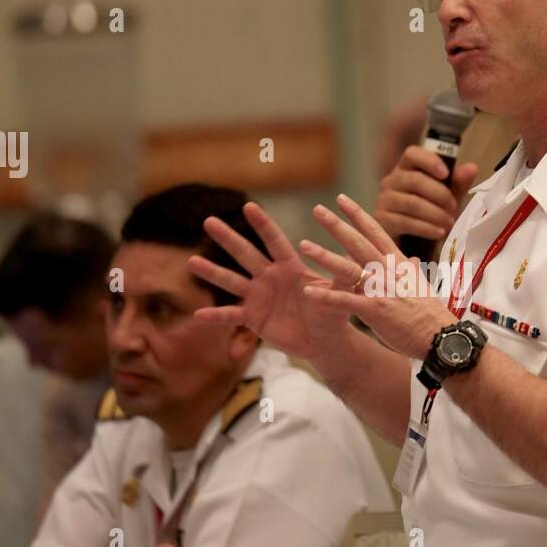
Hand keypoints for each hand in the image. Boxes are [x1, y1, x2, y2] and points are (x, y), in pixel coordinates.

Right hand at [189, 202, 357, 359]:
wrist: (323, 341)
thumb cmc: (332, 313)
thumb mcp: (338, 294)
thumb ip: (343, 278)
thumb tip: (356, 263)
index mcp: (289, 267)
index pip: (274, 241)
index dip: (262, 225)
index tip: (249, 205)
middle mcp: (270, 277)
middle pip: (246, 254)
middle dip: (228, 238)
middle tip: (208, 220)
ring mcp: (259, 297)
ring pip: (232, 281)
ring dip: (212, 272)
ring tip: (191, 261)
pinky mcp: (254, 318)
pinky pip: (232, 316)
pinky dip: (216, 316)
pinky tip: (198, 314)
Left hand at [300, 194, 452, 358]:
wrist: (441, 335)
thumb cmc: (430, 313)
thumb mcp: (420, 285)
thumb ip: (409, 271)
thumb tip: (410, 260)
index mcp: (397, 263)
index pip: (375, 231)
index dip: (357, 214)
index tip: (342, 199)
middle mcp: (387, 271)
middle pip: (358, 242)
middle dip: (337, 225)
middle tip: (317, 209)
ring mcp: (381, 289)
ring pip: (348, 268)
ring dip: (325, 256)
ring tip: (304, 245)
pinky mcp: (375, 310)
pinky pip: (345, 301)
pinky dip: (326, 296)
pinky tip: (308, 291)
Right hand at [374, 145, 478, 242]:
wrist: (411, 242)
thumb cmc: (430, 213)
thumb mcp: (448, 196)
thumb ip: (458, 182)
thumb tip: (472, 168)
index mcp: (407, 168)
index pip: (412, 153)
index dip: (429, 161)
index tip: (446, 174)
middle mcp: (391, 180)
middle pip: (414, 180)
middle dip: (439, 194)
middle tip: (454, 207)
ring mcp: (384, 200)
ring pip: (411, 203)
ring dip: (435, 214)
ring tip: (449, 223)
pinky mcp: (382, 220)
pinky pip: (405, 222)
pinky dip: (426, 228)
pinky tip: (439, 233)